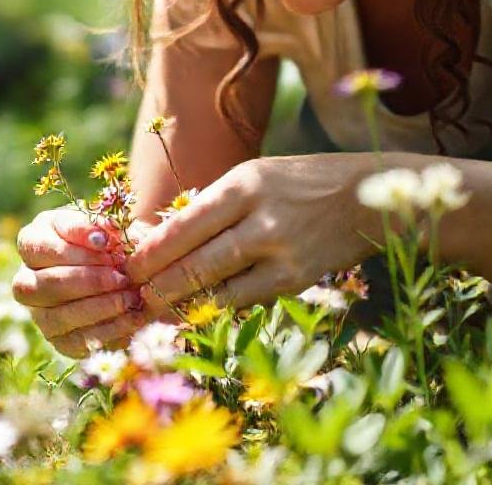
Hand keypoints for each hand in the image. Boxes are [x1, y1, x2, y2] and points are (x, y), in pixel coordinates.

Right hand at [11, 207, 153, 356]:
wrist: (127, 267)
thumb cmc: (111, 238)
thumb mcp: (104, 223)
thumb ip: (99, 225)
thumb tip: (100, 237)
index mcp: (32, 242)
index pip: (40, 248)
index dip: (74, 250)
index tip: (108, 245)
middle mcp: (26, 280)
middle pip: (43, 286)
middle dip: (87, 282)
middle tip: (121, 277)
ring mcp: (39, 313)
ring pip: (56, 317)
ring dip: (98, 308)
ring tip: (131, 298)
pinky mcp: (58, 340)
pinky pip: (76, 342)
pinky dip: (108, 330)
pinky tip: (133, 318)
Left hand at [124, 155, 375, 313]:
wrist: (363, 195)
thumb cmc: (296, 184)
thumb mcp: (252, 178)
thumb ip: (209, 207)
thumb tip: (154, 237)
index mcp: (243, 185)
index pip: (184, 225)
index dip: (151, 252)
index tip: (128, 267)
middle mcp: (261, 217)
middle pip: (196, 260)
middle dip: (158, 284)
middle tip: (134, 297)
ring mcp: (282, 251)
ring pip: (218, 287)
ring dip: (181, 303)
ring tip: (155, 311)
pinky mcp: (298, 278)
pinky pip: (247, 299)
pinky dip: (218, 307)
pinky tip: (196, 312)